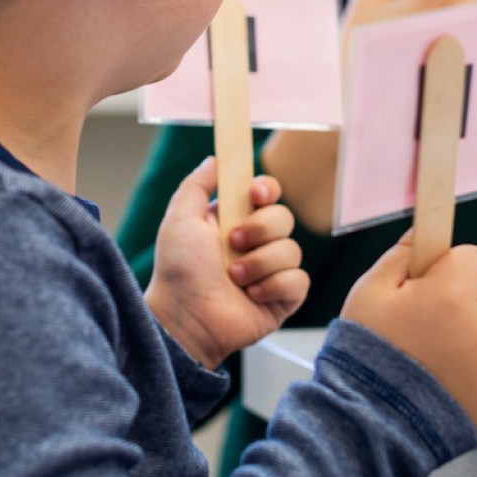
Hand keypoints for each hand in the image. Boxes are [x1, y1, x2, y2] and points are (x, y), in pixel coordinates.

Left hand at [145, 157, 308, 368]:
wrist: (185, 317)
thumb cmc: (177, 270)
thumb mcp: (180, 219)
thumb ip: (196, 185)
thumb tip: (215, 159)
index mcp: (235, 219)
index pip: (267, 193)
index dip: (267, 189)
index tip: (255, 195)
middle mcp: (256, 242)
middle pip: (284, 217)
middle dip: (260, 229)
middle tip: (233, 242)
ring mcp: (271, 270)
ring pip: (292, 249)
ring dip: (259, 263)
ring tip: (234, 277)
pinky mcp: (283, 298)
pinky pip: (298, 280)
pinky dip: (273, 286)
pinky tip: (251, 295)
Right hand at [341, 235, 476, 436]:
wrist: (375, 420)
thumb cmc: (369, 351)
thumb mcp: (370, 290)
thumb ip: (402, 254)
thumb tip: (424, 232)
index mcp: (451, 295)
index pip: (473, 256)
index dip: (449, 266)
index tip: (431, 282)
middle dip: (464, 298)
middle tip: (430, 321)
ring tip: (448, 349)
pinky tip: (464, 372)